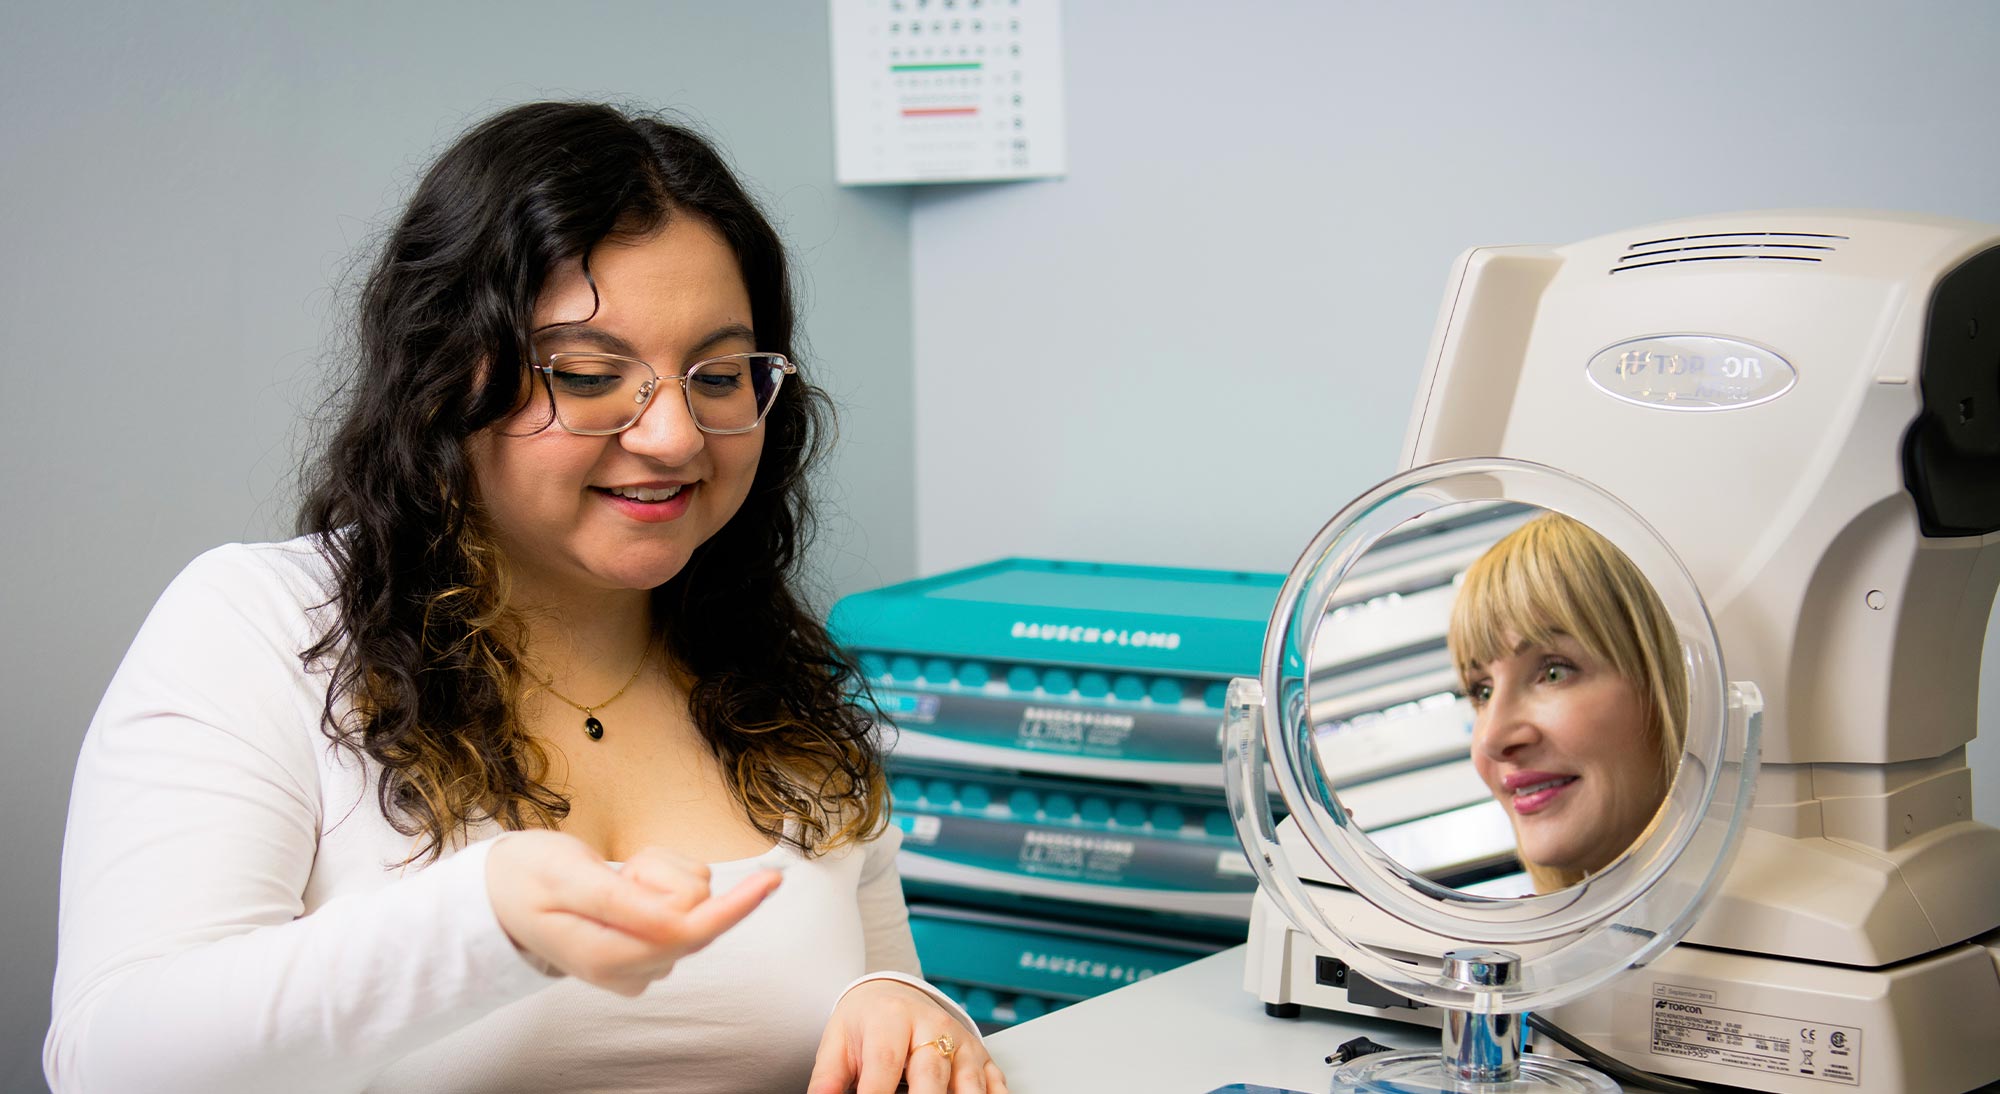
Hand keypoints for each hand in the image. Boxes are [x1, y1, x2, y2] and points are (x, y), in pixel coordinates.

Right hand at [485, 829, 779, 995]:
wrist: (501, 894)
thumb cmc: (527, 877)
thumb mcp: (567, 876)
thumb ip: (623, 901)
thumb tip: (678, 919)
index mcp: (609, 958)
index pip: (687, 933)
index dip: (734, 907)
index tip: (771, 880)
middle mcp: (633, 969)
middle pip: (694, 910)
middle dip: (662, 874)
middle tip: (617, 872)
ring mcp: (645, 960)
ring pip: (693, 899)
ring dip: (658, 873)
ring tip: (614, 877)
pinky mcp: (653, 945)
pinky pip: (684, 900)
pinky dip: (658, 878)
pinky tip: (624, 884)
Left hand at [808, 979, 1008, 1093]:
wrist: (893, 996)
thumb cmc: (865, 1024)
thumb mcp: (837, 1045)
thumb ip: (827, 1080)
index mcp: (892, 1019)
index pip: (885, 1064)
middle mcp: (933, 1026)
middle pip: (931, 1074)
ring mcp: (961, 1042)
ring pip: (968, 1082)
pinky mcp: (982, 1057)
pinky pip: (996, 1084)